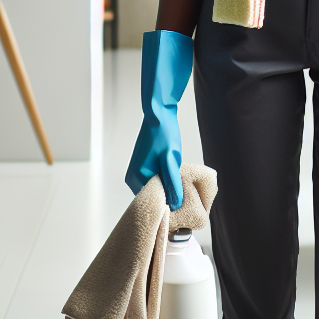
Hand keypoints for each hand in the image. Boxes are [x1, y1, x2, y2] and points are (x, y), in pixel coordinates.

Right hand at [125, 30, 192, 208]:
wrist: (159, 113)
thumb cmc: (164, 134)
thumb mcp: (170, 159)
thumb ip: (172, 182)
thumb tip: (176, 204)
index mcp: (137, 178)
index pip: (154, 201)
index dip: (169, 204)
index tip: (183, 205)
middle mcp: (133, 178)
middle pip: (155, 195)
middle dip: (169, 195)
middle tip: (185, 193)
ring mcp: (137, 173)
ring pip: (156, 187)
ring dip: (168, 186)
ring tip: (181, 182)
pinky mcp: (143, 167)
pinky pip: (155, 180)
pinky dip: (165, 179)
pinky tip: (175, 175)